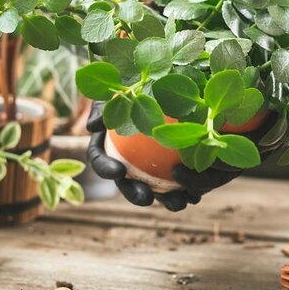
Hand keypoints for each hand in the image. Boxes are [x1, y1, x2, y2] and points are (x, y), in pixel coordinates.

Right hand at [85, 102, 242, 210]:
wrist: (160, 87)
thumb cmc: (134, 88)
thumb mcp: (117, 92)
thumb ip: (104, 108)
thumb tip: (92, 126)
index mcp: (108, 148)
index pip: (101, 160)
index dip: (106, 168)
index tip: (118, 171)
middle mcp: (129, 164)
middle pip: (128, 184)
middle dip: (136, 195)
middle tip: (146, 197)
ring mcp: (152, 170)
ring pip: (158, 190)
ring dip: (168, 200)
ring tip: (178, 202)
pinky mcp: (176, 169)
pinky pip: (181, 183)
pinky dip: (189, 189)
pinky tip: (197, 192)